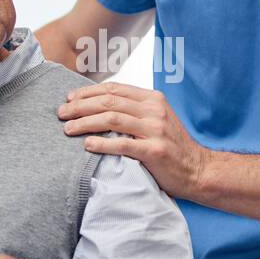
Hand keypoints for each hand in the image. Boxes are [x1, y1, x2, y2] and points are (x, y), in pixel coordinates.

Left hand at [57, 83, 208, 198]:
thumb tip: (100, 105)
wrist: (198, 170)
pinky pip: (122, 144)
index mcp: (153, 99)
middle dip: (80, 106)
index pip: (114, 88)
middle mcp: (154, 110)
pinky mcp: (154, 151)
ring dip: (85, 123)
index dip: (88, 92)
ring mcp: (155, 130)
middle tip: (62, 114)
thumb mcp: (157, 119)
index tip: (70, 99)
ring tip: (68, 129)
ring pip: (111, 119)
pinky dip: (101, 143)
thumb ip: (134, 110)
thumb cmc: (172, 147)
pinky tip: (86, 144)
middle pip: (109, 101)